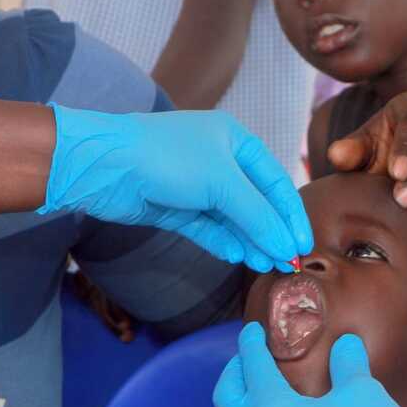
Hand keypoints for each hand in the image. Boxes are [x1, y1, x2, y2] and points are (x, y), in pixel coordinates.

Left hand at [40, 107, 312, 272]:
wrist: (103, 164)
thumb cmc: (165, 157)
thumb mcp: (222, 183)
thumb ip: (258, 217)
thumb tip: (288, 248)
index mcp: (235, 140)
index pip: (276, 182)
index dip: (292, 215)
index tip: (303, 246)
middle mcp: (219, 160)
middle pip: (257, 202)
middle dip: (272, 233)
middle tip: (288, 264)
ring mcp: (196, 185)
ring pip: (233, 219)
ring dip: (251, 242)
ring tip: (266, 266)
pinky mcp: (175, 207)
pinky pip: (208, 228)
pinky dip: (224, 241)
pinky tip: (238, 256)